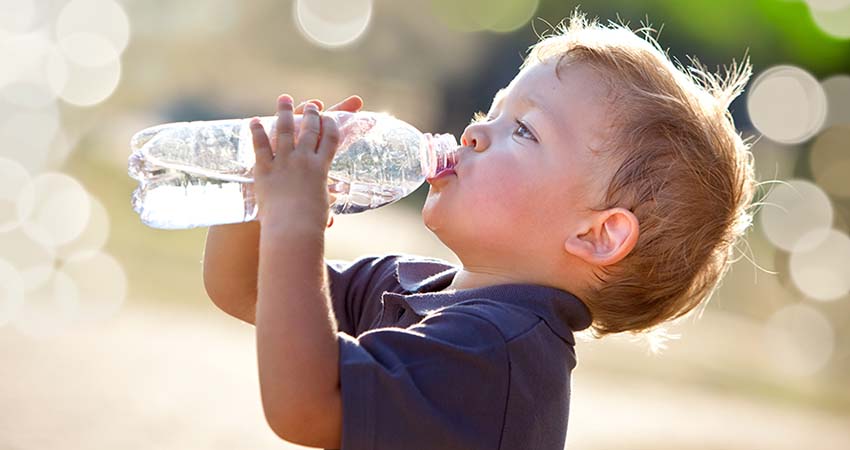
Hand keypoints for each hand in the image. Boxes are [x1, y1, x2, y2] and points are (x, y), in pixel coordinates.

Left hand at [250, 94, 346, 232]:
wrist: (292, 228)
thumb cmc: (310, 224)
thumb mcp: (321, 209)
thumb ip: (322, 206)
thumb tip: (329, 218)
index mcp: (321, 168)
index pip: (330, 138)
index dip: (331, 124)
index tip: (330, 117)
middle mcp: (303, 160)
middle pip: (309, 129)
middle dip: (311, 114)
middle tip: (312, 105)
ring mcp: (283, 162)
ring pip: (284, 130)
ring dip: (285, 112)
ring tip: (284, 99)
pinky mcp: (264, 169)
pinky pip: (260, 146)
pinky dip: (258, 131)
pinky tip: (256, 121)